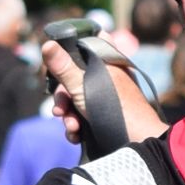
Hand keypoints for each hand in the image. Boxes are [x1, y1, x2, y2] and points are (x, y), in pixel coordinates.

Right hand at [41, 37, 163, 151]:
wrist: (138, 139)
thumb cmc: (113, 108)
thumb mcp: (82, 85)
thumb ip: (63, 67)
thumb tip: (46, 44)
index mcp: (104, 62)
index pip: (84, 46)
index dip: (67, 53)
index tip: (56, 66)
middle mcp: (105, 76)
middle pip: (72, 78)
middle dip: (63, 98)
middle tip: (60, 111)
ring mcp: (104, 96)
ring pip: (76, 100)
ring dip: (69, 116)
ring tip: (72, 128)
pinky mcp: (104, 115)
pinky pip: (84, 115)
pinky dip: (77, 125)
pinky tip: (76, 135)